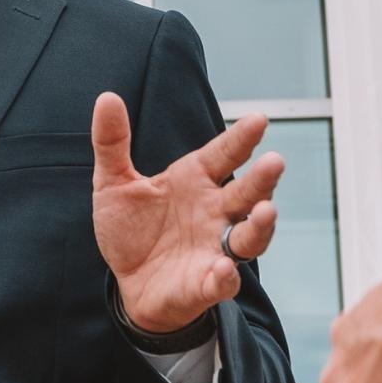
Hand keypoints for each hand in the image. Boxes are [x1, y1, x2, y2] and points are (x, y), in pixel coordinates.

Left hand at [91, 95, 282, 334]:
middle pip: (248, 193)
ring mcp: (215, 248)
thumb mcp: (113, 184)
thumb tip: (107, 97)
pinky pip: (223, 281)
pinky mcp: (206, 284)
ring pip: (250, 236)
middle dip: (263, 179)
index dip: (242, 138)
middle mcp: (215, 212)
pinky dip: (225, 276)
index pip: (225, 154)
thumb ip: (112, 143)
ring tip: (266, 211)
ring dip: (261, 226)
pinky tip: (223, 269)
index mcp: (196, 180)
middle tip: (274, 161)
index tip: (258, 119)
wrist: (128, 283)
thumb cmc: (131, 230)